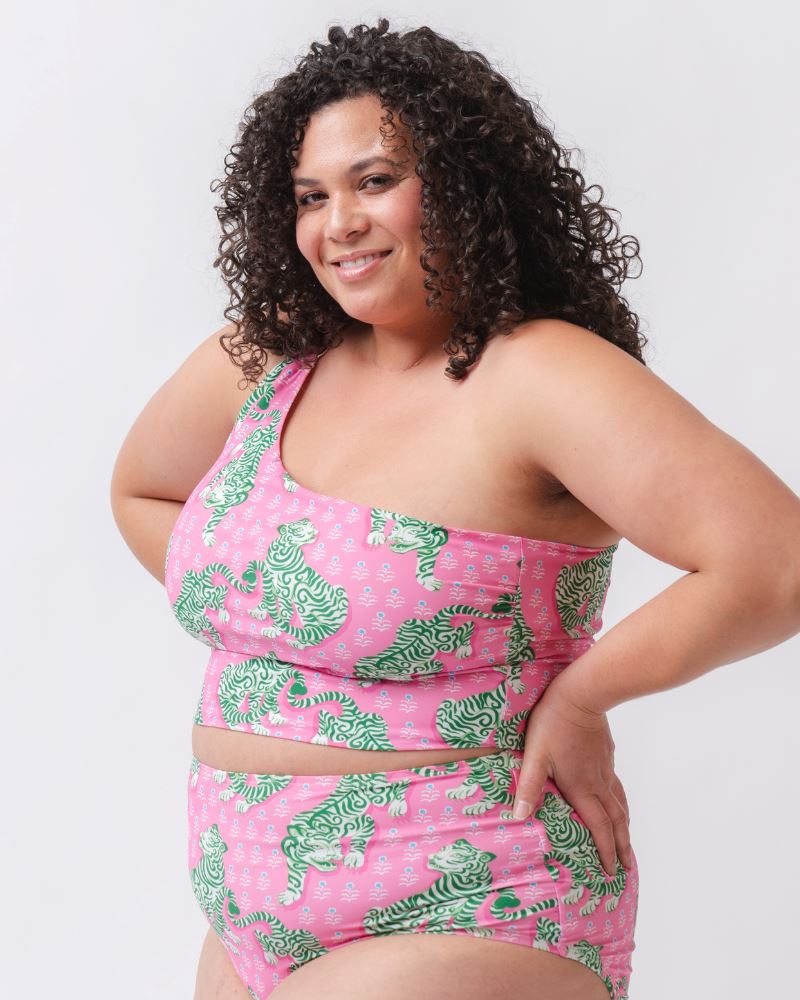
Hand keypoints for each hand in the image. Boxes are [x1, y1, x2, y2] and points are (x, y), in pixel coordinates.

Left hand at [512, 676, 632, 875]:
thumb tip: (518, 817)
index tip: (612, 872)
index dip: (605, 851)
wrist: (581, 694)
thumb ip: (529, 787)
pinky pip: (616, 784)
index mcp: (582, 788)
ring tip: (627, 839)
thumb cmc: (554, 724)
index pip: (599, 828)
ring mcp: (605, 767)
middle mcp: (598, 782)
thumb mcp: (535, 756)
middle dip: (622, 846)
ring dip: (625, 825)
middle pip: (616, 821)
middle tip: (627, 867)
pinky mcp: (607, 753)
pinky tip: (616, 798)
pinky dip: (620, 801)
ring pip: (620, 803)